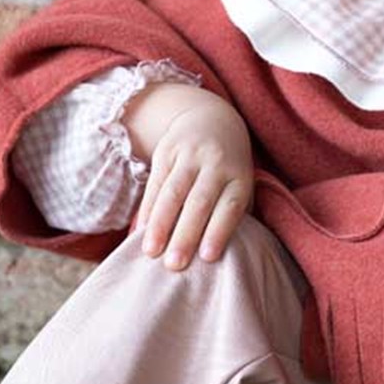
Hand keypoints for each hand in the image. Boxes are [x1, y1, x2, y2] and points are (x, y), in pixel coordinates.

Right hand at [132, 89, 253, 270]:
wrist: (212, 118)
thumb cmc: (229, 168)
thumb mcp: (241, 182)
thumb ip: (235, 213)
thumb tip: (226, 255)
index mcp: (239, 176)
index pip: (230, 206)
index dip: (219, 231)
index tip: (207, 257)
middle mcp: (216, 164)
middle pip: (199, 202)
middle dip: (185, 234)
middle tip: (174, 265)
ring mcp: (190, 156)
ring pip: (173, 192)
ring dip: (161, 224)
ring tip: (151, 252)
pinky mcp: (167, 151)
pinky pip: (155, 183)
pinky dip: (148, 208)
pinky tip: (142, 230)